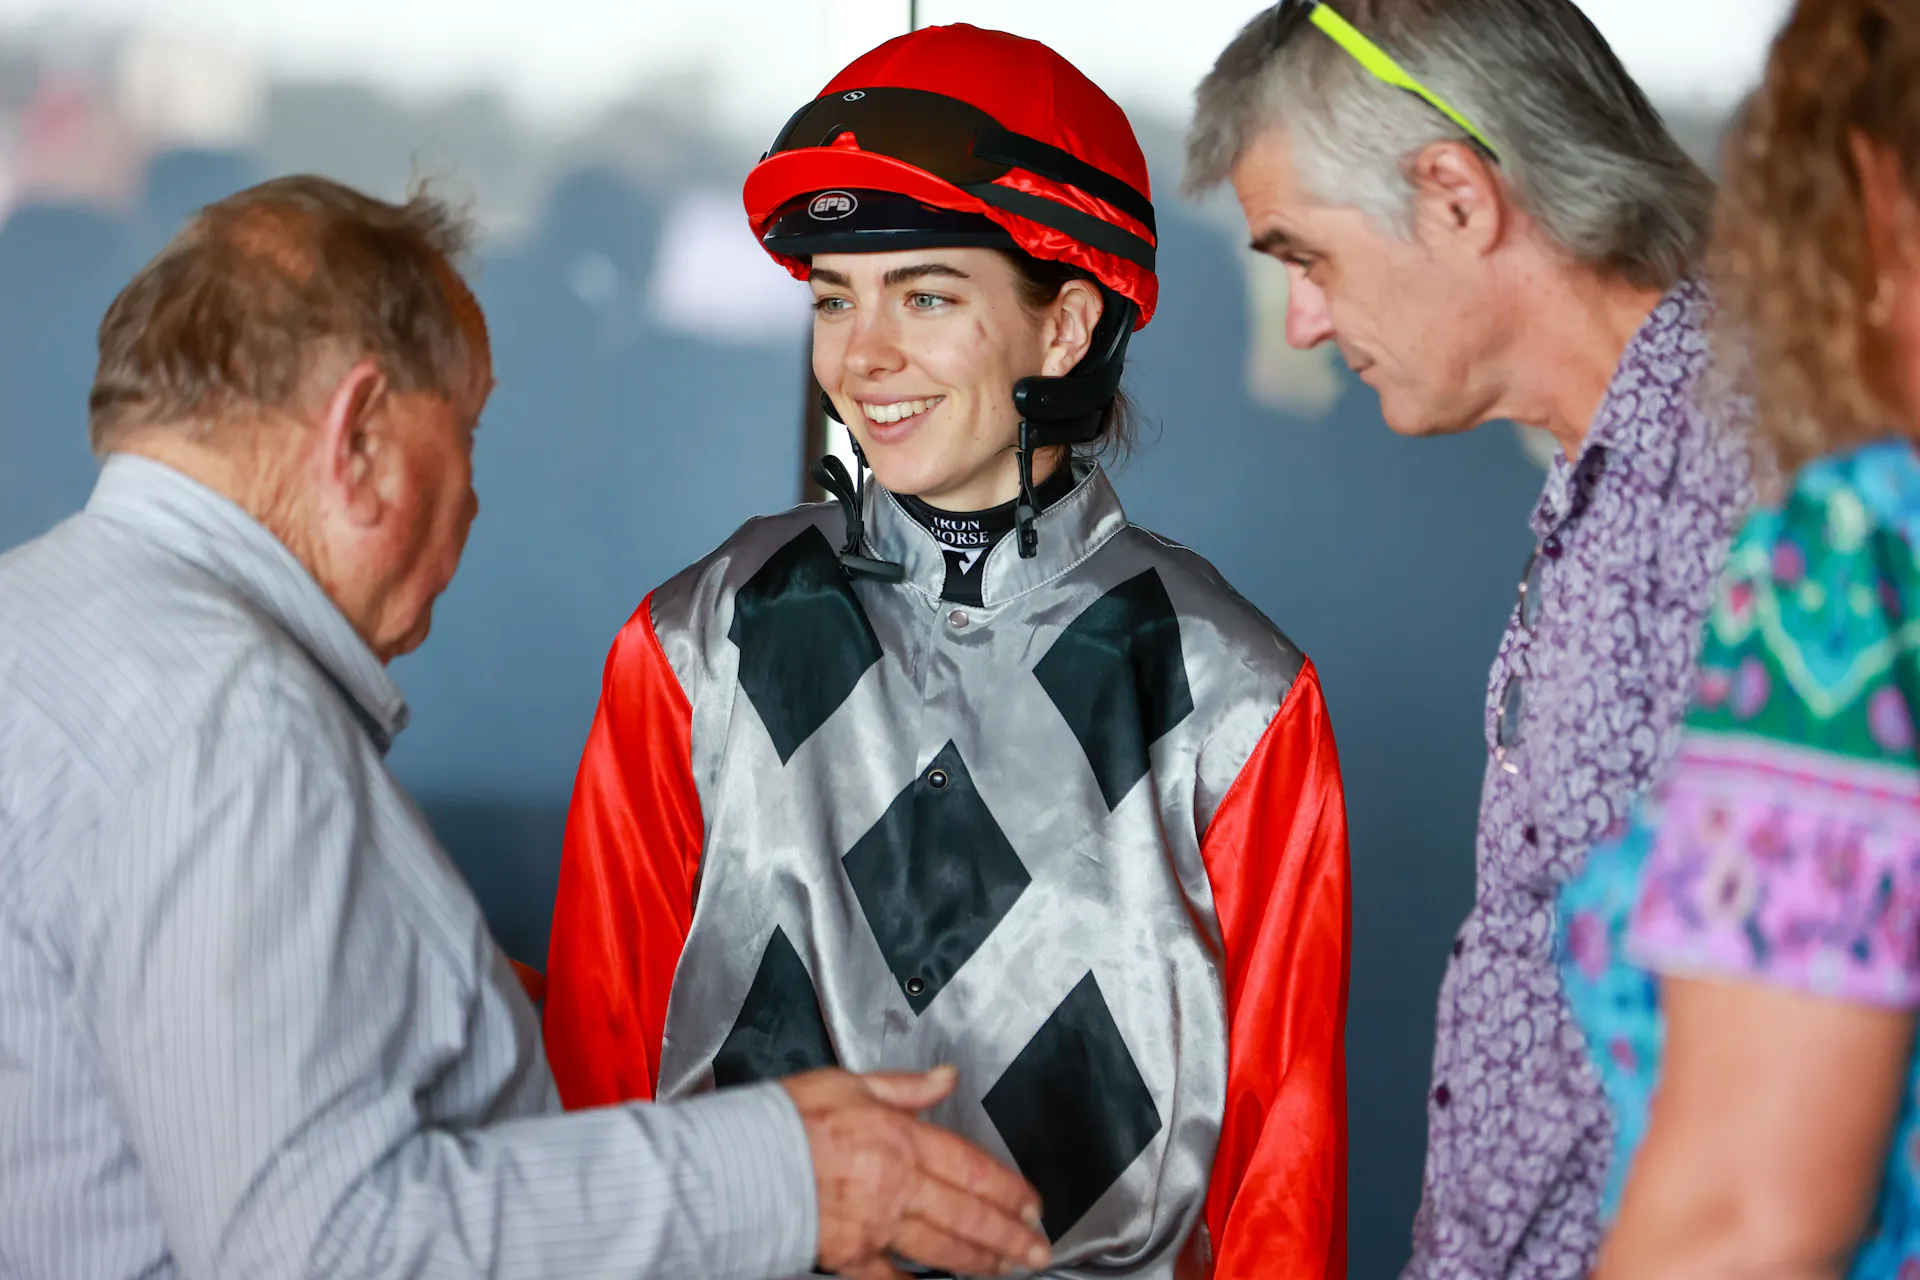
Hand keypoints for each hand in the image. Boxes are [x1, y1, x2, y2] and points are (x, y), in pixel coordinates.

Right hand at [781, 1065, 1050, 1279]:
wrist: (734, 1161)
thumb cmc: (785, 1120)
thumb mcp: (849, 1083)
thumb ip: (906, 1087)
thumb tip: (946, 1077)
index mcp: (899, 1139)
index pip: (970, 1166)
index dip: (1007, 1188)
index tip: (1031, 1202)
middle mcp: (895, 1185)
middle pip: (968, 1213)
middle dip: (1009, 1234)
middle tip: (1036, 1248)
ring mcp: (874, 1224)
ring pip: (942, 1247)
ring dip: (980, 1260)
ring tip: (1007, 1267)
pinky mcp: (848, 1254)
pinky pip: (891, 1277)